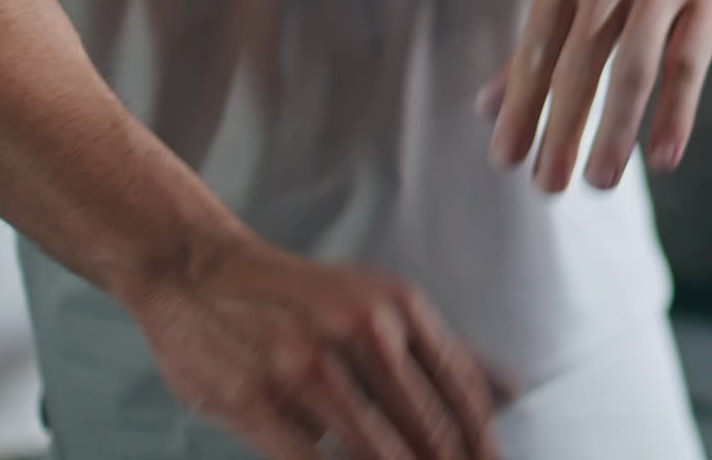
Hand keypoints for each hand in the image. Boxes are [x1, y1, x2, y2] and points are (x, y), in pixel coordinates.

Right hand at [125, 238, 502, 459]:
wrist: (199, 270)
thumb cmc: (297, 296)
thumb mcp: (377, 302)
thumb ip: (441, 349)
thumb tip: (512, 389)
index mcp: (399, 307)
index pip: (462, 391)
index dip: (483, 444)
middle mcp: (363, 331)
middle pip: (431, 429)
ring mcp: (309, 367)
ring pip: (381, 454)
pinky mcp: (259, 401)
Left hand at [479, 0, 711, 192]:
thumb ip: (534, 48)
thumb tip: (485, 109)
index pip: (536, 51)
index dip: (520, 107)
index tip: (506, 160)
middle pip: (579, 64)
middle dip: (561, 129)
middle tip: (547, 186)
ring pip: (634, 67)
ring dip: (614, 129)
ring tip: (600, 181)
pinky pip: (688, 64)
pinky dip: (674, 114)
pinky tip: (663, 159)